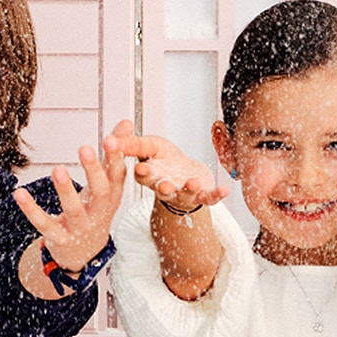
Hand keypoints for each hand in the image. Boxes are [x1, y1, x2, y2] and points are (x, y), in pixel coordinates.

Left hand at [14, 130, 127, 270]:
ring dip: (65, 190)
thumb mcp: (108, 185)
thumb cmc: (95, 210)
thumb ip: (113, 154)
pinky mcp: (60, 238)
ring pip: (74, 210)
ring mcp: (80, 227)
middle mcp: (99, 213)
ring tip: (57, 168)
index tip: (112, 139)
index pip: (118, 177)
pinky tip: (19, 193)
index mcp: (112, 198)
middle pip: (101, 192)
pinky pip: (45, 224)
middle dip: (93, 171)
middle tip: (85, 148)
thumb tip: (126, 123)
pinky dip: (31, 210)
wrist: (85, 253)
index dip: (116, 158)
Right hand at [103, 120, 229, 215]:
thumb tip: (111, 138)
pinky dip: (217, 195)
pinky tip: (225, 190)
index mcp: (150, 176)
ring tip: (193, 183)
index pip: (143, 176)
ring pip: (185, 194)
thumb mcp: (150, 146)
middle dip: (163, 188)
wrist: (185, 171)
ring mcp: (184, 193)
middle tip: (164, 185)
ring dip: (189, 190)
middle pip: (162, 190)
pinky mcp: (201, 195)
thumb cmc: (165, 159)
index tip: (141, 168)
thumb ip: (133, 143)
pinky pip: (209, 198)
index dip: (142, 174)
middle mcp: (166, 187)